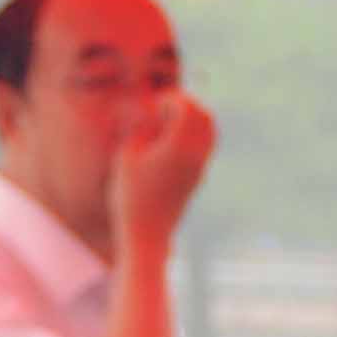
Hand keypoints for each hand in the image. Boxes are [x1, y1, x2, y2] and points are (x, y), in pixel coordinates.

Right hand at [103, 89, 218, 259]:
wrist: (147, 236)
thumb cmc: (130, 195)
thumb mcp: (127, 155)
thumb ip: (142, 127)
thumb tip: (152, 110)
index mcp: (179, 146)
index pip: (187, 106)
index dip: (169, 100)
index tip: (151, 109)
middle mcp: (196, 156)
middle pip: (205, 116)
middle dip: (185, 106)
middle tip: (161, 111)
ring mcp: (199, 168)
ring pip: (209, 131)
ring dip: (191, 121)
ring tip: (165, 126)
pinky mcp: (197, 179)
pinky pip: (204, 147)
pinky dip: (192, 137)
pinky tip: (168, 144)